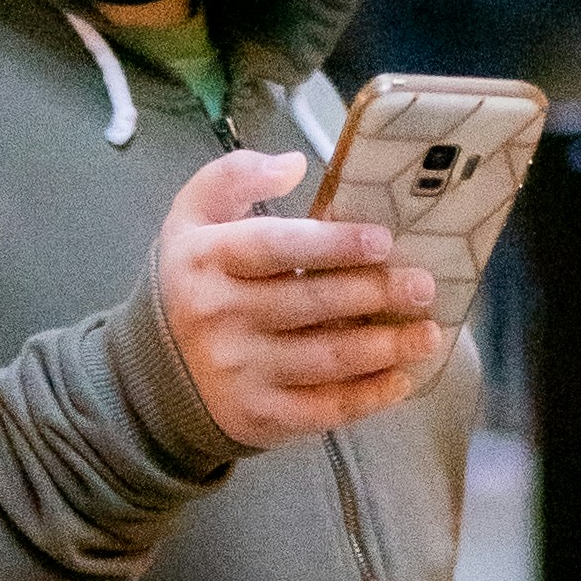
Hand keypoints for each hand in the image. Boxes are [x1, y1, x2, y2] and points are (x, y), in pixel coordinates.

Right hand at [151, 144, 449, 448]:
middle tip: (423, 286)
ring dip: (386, 346)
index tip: (384, 241)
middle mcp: (219, 317)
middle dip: (375, 294)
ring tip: (428, 332)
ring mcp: (239, 371)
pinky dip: (368, 396)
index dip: (333, 244)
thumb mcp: (192, 218)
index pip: (275, 247)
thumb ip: (234, 176)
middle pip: (310, 302)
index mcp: (205, 260)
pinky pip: (323, 409)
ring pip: (326, 358)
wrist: (152, 373)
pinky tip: (401, 379)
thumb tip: (295, 164)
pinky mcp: (258, 416)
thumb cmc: (193, 282)